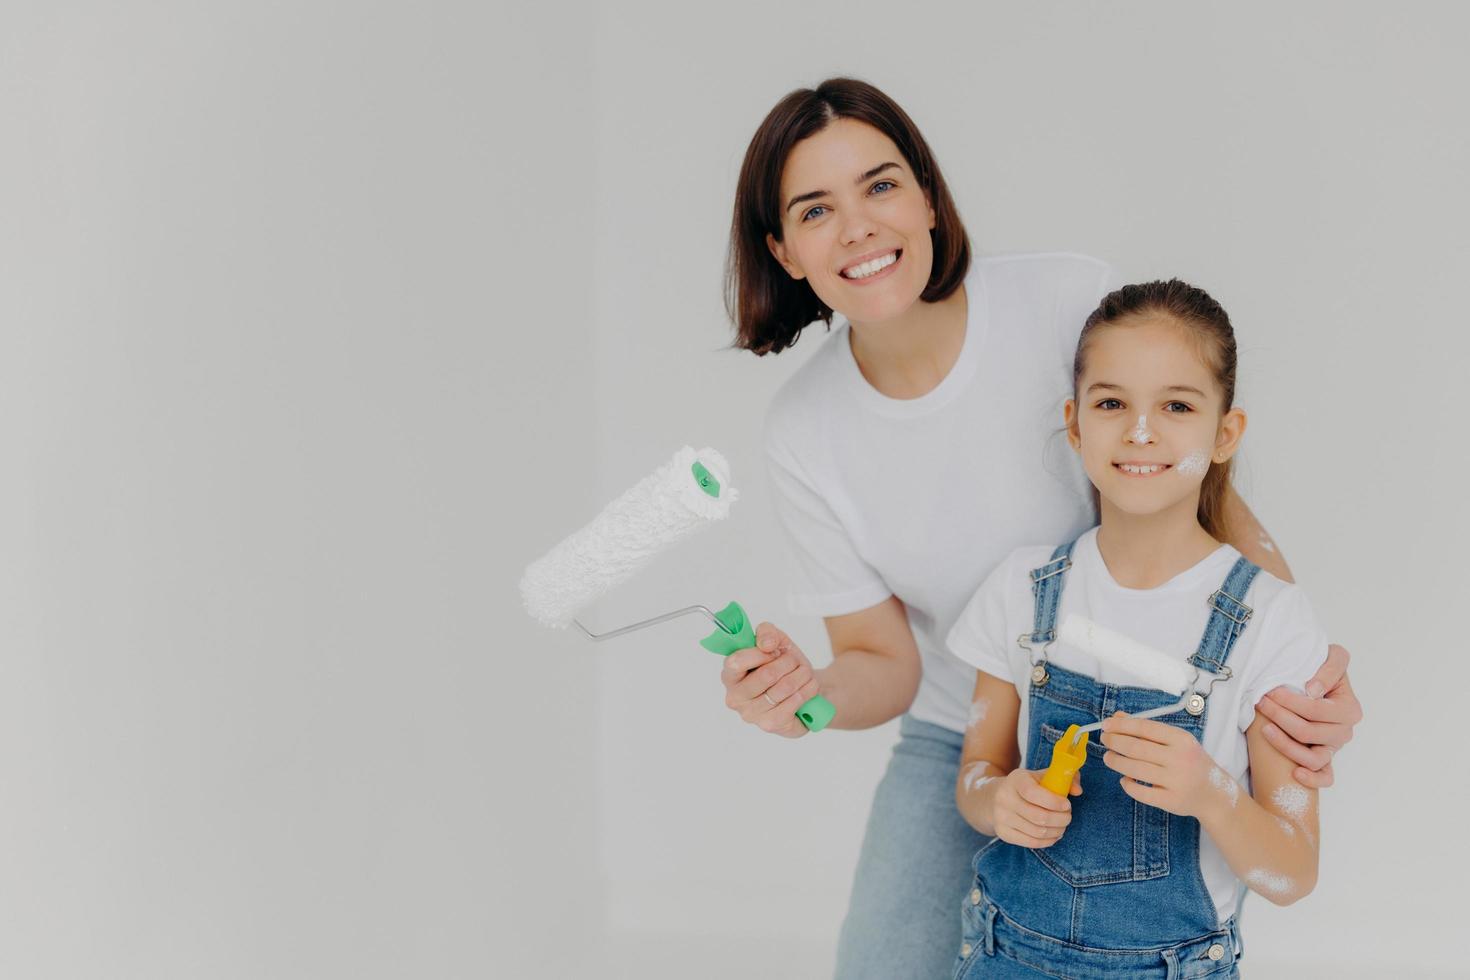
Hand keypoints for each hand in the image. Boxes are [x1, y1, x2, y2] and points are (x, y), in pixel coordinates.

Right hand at [720, 622, 822, 738]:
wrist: (804, 690)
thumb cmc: (784, 665)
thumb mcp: (776, 641)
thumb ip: (766, 632)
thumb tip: (766, 643)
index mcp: (729, 675)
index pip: (736, 662)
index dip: (761, 653)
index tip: (775, 650)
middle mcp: (735, 697)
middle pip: (767, 674)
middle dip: (788, 662)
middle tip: (794, 661)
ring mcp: (751, 714)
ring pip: (785, 687)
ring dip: (802, 674)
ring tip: (805, 672)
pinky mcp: (771, 724)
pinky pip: (794, 701)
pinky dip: (807, 690)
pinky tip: (807, 687)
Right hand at [990, 768, 1078, 847]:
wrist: (994, 797)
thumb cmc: (1026, 786)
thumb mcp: (1042, 776)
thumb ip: (1064, 779)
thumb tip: (1078, 791)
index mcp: (1016, 780)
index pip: (1033, 793)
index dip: (1054, 802)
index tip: (1067, 804)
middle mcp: (1004, 798)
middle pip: (1039, 817)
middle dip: (1061, 819)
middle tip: (1068, 817)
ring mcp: (1001, 817)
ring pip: (1037, 832)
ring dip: (1057, 831)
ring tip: (1062, 825)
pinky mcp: (1003, 833)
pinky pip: (1031, 842)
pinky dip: (1048, 841)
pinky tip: (1054, 834)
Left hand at [1101, 712, 1221, 819]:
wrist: (1214, 793)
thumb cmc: (1190, 761)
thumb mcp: (1175, 741)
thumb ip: (1147, 728)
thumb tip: (1117, 717)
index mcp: (1181, 740)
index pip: (1145, 728)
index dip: (1121, 725)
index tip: (1106, 724)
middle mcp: (1180, 759)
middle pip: (1136, 748)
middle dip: (1114, 742)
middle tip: (1104, 739)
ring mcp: (1176, 781)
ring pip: (1135, 769)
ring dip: (1116, 761)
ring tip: (1108, 757)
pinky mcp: (1171, 801)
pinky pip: (1141, 792)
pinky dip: (1127, 784)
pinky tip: (1124, 778)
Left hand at [1254, 644, 1361, 788]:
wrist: (1316, 682)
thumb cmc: (1322, 669)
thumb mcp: (1333, 657)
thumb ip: (1330, 668)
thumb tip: (1312, 690)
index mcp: (1349, 709)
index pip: (1315, 710)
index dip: (1289, 702)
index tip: (1268, 691)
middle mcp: (1344, 731)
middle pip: (1308, 732)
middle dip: (1280, 717)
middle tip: (1259, 703)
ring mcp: (1334, 748)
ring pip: (1313, 758)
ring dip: (1285, 746)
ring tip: (1265, 730)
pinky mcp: (1325, 760)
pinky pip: (1325, 777)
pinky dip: (1313, 779)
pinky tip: (1295, 773)